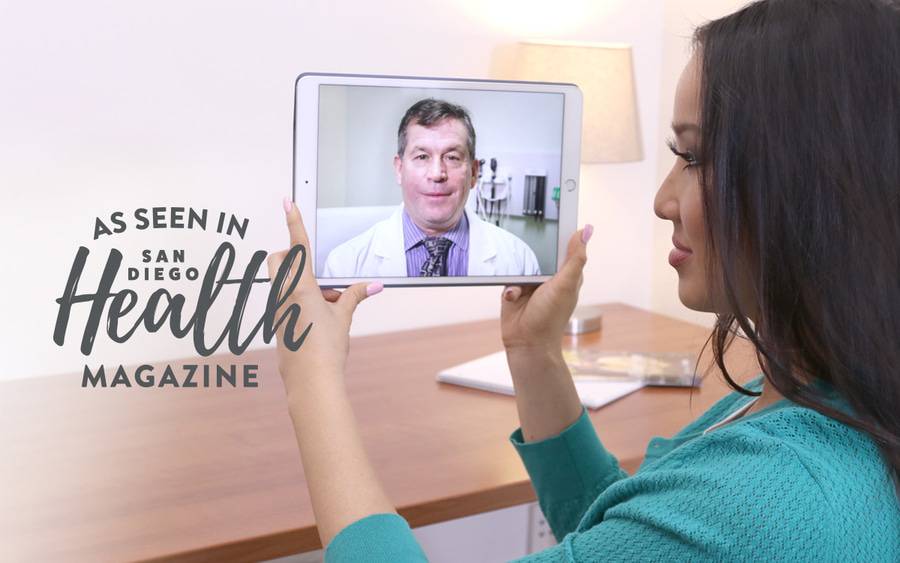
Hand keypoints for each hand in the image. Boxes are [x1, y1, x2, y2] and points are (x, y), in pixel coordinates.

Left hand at [266, 197, 382, 392]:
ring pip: (283, 282)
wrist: (311, 381)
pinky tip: (318, 320)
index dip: (294, 222)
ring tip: (327, 305)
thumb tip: (374, 285)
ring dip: (302, 284)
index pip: (298, 246)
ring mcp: (277, 310)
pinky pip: (285, 301)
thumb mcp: (343, 317)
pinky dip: (300, 301)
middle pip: (278, 260)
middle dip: (291, 257)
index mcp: (302, 287)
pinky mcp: (277, 324)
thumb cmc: (326, 350)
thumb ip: (355, 296)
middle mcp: (284, 295)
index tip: (287, 202)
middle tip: (314, 271)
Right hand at [500, 225, 592, 352]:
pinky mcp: (514, 289)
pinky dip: (510, 286)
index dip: (562, 231)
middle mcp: (550, 277)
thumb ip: (574, 258)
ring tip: (520, 284)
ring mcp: (531, 283)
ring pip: (522, 263)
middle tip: (530, 249)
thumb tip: (586, 230)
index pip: (566, 246)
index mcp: (567, 274)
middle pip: (541, 252)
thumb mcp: (565, 284)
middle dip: (533, 251)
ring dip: (518, 271)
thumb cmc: (550, 317)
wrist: (526, 343)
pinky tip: (512, 296)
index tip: (556, 211)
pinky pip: (508, 277)